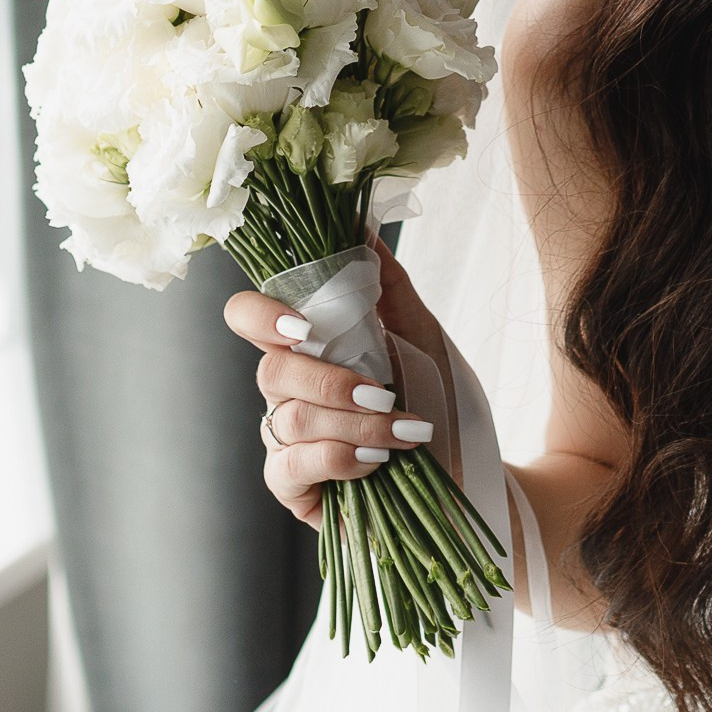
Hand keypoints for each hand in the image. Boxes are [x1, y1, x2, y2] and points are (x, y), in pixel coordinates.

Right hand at [224, 242, 449, 526]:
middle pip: (268, 372)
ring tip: (404, 432)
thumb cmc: (436, 396)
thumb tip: (362, 225)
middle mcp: (285, 391)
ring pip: (288, 420)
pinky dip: (338, 459)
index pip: (246, 317)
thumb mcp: (418, 333)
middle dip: (331, 383)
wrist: (464, 464)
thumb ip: (385, 283)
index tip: (305, 327)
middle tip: (386, 393)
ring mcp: (284, 440)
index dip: (258, 316)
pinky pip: (289, 468)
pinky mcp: (292, 487)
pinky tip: (375, 460)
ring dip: (355, 424)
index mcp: (305, 346)